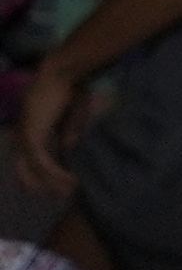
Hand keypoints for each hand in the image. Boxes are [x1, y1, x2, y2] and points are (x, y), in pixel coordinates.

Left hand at [13, 65, 88, 198]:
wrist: (62, 73)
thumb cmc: (70, 88)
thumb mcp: (72, 115)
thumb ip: (67, 132)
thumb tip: (66, 149)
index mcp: (29, 130)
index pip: (26, 160)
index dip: (37, 176)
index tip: (54, 187)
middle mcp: (22, 137)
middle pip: (24, 171)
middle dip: (41, 186)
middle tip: (59, 197)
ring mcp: (25, 138)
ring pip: (34, 171)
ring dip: (53, 183)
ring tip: (70, 191)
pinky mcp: (33, 138)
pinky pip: (43, 164)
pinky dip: (57, 175)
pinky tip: (71, 181)